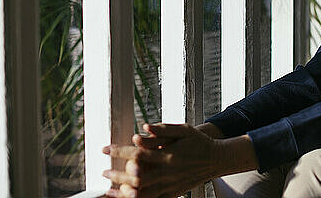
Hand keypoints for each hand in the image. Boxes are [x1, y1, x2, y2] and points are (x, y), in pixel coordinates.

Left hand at [102, 123, 222, 197]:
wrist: (216, 160)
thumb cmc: (198, 142)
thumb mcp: (183, 129)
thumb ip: (162, 129)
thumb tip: (142, 128)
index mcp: (168, 155)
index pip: (137, 154)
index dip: (119, 151)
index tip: (106, 149)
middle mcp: (168, 172)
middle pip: (136, 177)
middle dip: (117, 175)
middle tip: (104, 171)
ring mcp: (170, 185)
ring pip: (142, 193)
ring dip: (123, 192)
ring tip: (109, 189)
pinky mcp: (173, 193)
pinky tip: (127, 197)